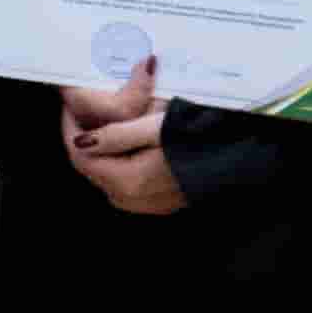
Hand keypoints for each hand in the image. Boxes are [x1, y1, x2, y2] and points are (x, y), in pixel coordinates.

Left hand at [58, 61, 186, 216]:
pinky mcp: (159, 203)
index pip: (80, 156)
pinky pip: (125, 184)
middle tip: (85, 114)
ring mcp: (145, 204)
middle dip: (84, 140)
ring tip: (105, 125)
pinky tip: (128, 145)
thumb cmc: (199, 139)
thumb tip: (82, 142)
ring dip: (101, 152)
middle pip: (91, 167)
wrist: (241, 159)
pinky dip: (119, 164)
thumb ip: (115, 136)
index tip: (71, 108)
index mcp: (125, 181)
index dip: (71, 129)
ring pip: (107, 176)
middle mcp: (130, 199)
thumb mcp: (155, 128)